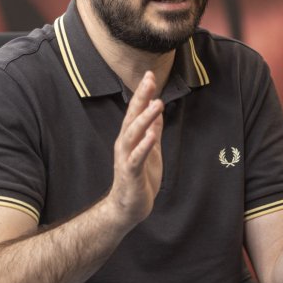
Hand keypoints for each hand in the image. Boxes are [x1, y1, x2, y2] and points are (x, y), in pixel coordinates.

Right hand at [109, 71, 163, 225]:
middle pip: (132, 116)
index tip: (149, 74)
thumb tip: (157, 109)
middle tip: (149, 79)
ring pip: (133, 133)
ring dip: (144, 118)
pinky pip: (136, 157)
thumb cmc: (140, 178)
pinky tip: (151, 135)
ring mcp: (126, 157)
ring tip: (156, 104)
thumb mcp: (151, 150)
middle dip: (141, 97)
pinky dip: (143, 145)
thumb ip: (153, 130)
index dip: (143, 93)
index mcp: (130, 137)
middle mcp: (125, 144)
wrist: (128, 207)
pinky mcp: (130, 173)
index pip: (136, 110)